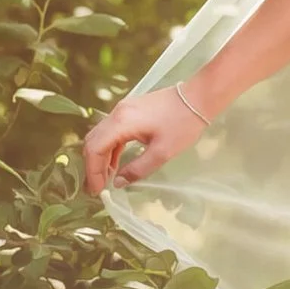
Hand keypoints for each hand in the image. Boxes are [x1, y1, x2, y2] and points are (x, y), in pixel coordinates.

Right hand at [83, 81, 212, 192]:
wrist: (196, 98)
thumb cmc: (183, 124)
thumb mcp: (162, 152)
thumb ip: (138, 169)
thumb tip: (118, 183)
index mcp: (122, 122)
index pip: (95, 149)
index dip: (93, 171)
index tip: (96, 190)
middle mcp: (117, 113)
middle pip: (93, 141)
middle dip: (92, 166)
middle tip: (97, 187)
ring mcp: (122, 109)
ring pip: (100, 136)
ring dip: (100, 157)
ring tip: (106, 178)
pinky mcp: (129, 110)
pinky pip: (111, 131)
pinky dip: (109, 148)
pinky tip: (115, 163)